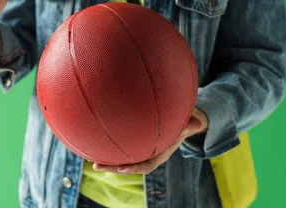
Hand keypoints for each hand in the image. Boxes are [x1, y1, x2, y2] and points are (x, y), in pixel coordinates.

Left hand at [93, 108, 207, 175]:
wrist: (186, 117)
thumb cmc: (188, 119)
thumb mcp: (192, 121)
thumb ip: (193, 123)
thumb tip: (197, 123)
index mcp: (161, 152)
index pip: (146, 165)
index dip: (134, 168)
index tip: (121, 168)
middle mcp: (149, 152)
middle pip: (129, 163)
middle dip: (112, 167)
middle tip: (96, 166)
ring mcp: (141, 146)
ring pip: (122, 154)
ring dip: (106, 156)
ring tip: (88, 154)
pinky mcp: (135, 137)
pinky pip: (121, 141)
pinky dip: (109, 139)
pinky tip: (94, 134)